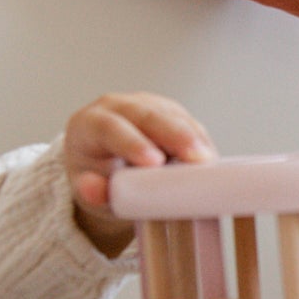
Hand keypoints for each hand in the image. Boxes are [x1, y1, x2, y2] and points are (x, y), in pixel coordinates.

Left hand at [64, 93, 216, 254]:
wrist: (106, 166)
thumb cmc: (97, 177)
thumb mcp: (89, 190)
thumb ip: (91, 191)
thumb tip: (93, 190)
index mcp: (89, 123)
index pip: (110, 127)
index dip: (133, 143)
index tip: (154, 163)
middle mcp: (119, 107)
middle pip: (147, 115)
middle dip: (173, 134)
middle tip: (194, 158)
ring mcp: (147, 106)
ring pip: (173, 116)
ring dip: (193, 137)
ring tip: (207, 161)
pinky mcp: (171, 113)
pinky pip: (189, 123)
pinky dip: (200, 141)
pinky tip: (210, 159)